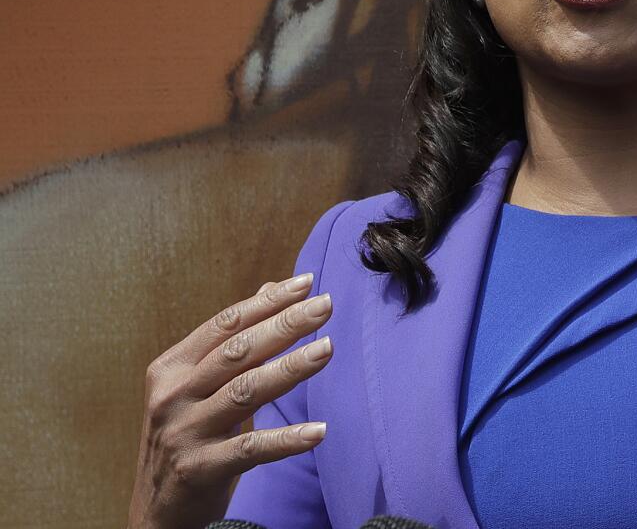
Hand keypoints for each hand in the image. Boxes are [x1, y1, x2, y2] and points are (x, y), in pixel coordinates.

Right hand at [127, 275, 332, 528]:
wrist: (156, 511)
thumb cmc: (189, 437)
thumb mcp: (201, 385)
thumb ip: (235, 340)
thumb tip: (272, 287)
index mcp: (171, 368)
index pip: (226, 324)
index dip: (267, 302)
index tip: (307, 283)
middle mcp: (172, 396)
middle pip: (237, 351)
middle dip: (285, 325)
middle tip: (326, 306)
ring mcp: (183, 433)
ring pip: (246, 391)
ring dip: (291, 368)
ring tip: (328, 348)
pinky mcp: (198, 469)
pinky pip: (251, 449)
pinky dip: (287, 440)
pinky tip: (319, 430)